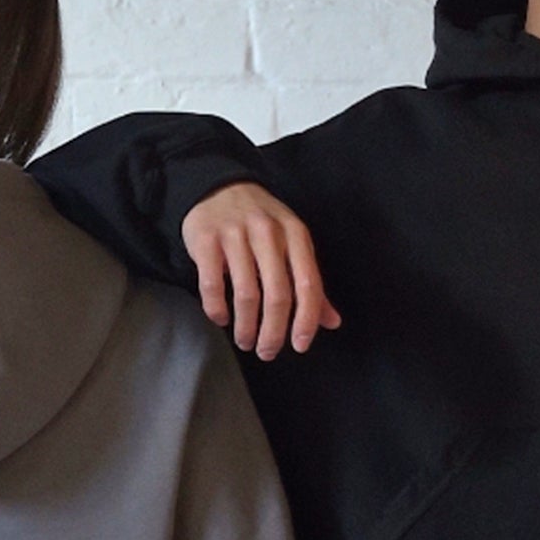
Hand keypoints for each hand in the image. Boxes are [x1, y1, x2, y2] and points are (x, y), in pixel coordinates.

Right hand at [181, 183, 341, 359]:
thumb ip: (310, 282)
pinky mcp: (207, 240)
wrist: (218, 186)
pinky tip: (222, 319)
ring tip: (246, 341)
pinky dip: (217, 309)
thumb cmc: (260, 222)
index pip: (308, 283)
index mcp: (295, 234)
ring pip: (246, 294)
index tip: (300, 345)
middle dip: (273, 332)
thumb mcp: (291, 243)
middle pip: (277, 295)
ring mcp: (236, 235)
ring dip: (246, 327)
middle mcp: (268, 233)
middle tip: (267, 352)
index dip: (306, 319)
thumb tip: (332, 321)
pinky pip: (212, 285)